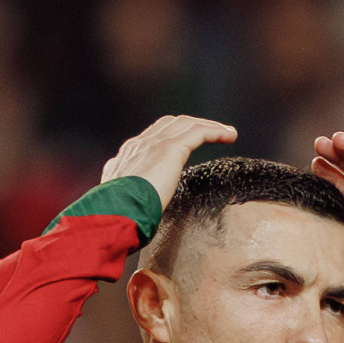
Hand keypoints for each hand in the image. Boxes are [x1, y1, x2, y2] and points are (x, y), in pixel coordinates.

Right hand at [101, 115, 237, 206]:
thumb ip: (129, 199)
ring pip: (186, 124)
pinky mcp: (170, 149)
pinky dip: (215, 131)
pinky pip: (198, 132)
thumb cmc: (117, 218)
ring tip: (228, 134)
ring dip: (209, 126)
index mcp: (127, 157)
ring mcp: (153, 144)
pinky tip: (230, 136)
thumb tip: (131, 207)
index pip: (152, 137)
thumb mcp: (121, 205)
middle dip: (191, 125)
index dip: (172, 136)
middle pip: (169, 124)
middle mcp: (139, 145)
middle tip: (212, 134)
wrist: (113, 213)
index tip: (187, 144)